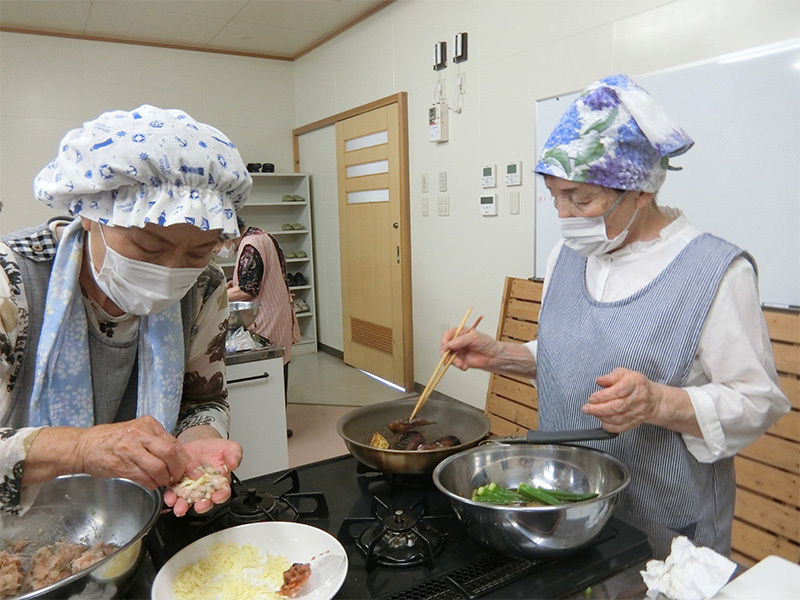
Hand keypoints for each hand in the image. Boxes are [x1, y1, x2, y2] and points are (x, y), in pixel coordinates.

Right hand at [75, 416, 198, 489]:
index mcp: (148, 424)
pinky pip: (143, 477)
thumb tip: (181, 459)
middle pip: (169, 453)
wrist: (85, 446)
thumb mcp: (138, 433)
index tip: (193, 471)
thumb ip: (157, 442)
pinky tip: (150, 483)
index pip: (174, 442)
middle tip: (178, 478)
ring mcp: (129, 449)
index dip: (186, 459)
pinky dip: (151, 483)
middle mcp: (140, 434)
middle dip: (177, 469)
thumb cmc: (114, 440)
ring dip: (164, 479)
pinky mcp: (121, 464)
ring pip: (157, 467)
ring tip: (162, 481)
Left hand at [163, 436, 242, 516]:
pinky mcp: (178, 484)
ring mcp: (192, 488)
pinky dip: (171, 497)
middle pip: (205, 501)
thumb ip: (234, 455)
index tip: (218, 497)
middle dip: (202, 505)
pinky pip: (174, 493)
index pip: (223, 493)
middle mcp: (206, 489)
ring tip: (180, 507)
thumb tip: (234, 463)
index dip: (221, 496)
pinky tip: (170, 498)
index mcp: (221, 483)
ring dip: (184, 505)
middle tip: (199, 506)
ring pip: (188, 500)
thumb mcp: (230, 448)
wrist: (199, 443)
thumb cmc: (216, 449)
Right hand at [441, 329, 499, 370]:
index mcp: (460, 333)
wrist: (493, 356)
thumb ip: (461, 340)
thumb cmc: (487, 344)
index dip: (445, 340)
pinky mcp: (461, 360)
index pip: (448, 335)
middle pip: (445, 346)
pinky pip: (454, 364)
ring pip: (448, 356)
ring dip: (453, 361)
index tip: (446, 346)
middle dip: (446, 353)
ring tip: (460, 363)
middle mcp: (458, 342)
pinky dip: (458, 366)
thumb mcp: (474, 337)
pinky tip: (465, 365)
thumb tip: (450, 344)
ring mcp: (458, 351)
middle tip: (449, 358)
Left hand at [581, 368, 661, 432]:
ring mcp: (638, 411)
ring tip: (592, 412)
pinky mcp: (636, 421)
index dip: (603, 396)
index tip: (592, 398)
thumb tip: (599, 380)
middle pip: (617, 406)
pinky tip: (602, 421)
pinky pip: (621, 427)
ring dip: (602, 417)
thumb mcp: (623, 373)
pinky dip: (609, 426)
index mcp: (635, 383)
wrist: (652, 398)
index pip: (619, 391)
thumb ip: (610, 377)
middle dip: (599, 409)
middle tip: (587, 408)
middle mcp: (638, 398)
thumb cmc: (635, 384)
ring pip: (618, 418)